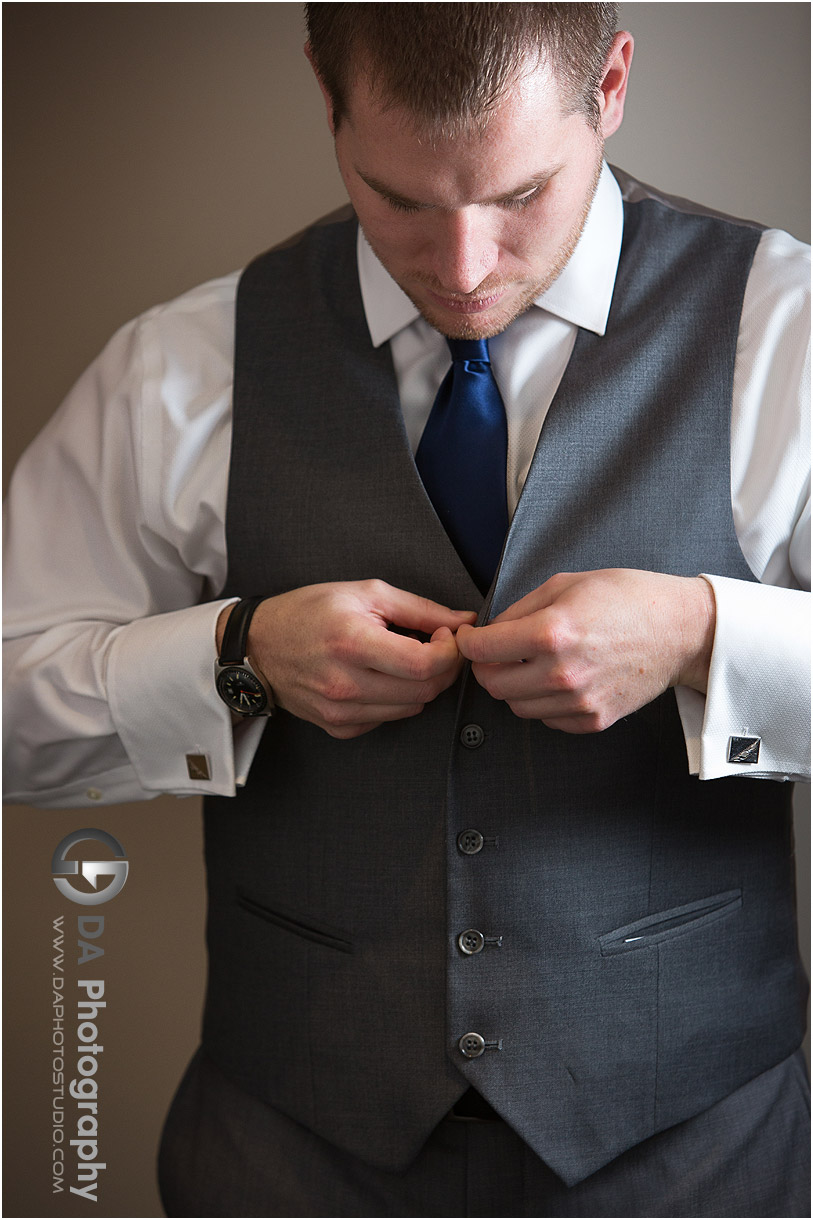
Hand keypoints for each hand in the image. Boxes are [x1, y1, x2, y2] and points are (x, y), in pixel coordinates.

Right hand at [217, 580, 475, 737]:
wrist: (257, 646)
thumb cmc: (309, 612)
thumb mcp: (366, 593)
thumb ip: (421, 609)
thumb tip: (466, 621)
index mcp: (353, 643)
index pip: (425, 665)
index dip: (450, 651)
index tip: (446, 635)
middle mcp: (345, 684)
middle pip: (425, 691)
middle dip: (443, 667)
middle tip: (434, 644)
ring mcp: (340, 711)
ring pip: (412, 709)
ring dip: (420, 685)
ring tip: (404, 658)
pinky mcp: (338, 727)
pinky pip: (388, 720)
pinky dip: (396, 700)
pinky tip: (380, 677)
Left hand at [456, 569, 715, 732]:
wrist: (679, 630)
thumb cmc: (627, 598)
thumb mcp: (566, 584)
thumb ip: (520, 609)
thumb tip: (491, 631)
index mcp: (551, 633)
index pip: (482, 649)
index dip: (467, 642)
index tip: (468, 638)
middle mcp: (562, 673)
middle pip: (493, 684)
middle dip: (486, 667)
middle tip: (495, 652)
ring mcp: (579, 701)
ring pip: (517, 706)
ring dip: (514, 686)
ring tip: (530, 664)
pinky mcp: (593, 719)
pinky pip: (546, 718)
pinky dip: (542, 702)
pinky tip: (556, 679)